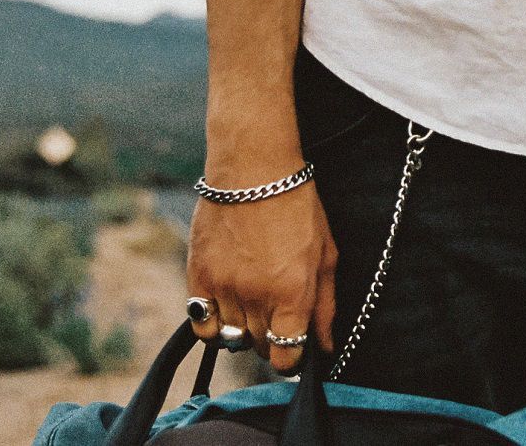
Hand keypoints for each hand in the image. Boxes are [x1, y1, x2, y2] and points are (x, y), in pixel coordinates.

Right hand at [186, 178, 337, 374]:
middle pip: (260, 347)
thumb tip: (327, 346)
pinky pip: (202, 326)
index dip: (292, 356)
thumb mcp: (325, 252)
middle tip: (276, 312)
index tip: (294, 343)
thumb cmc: (296, 205)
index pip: (286, 356)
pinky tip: (227, 304)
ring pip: (232, 338)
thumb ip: (326, 304)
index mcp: (293, 292)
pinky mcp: (198, 277)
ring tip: (253, 302)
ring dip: (244, 328)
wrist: (252, 169)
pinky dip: (214, 323)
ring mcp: (224, 289)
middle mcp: (257, 296)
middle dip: (271, 337)